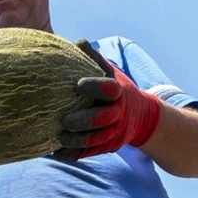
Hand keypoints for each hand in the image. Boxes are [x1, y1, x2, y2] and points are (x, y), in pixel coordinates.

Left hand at [53, 40, 161, 160]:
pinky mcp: (108, 146)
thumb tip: (78, 42)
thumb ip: (94, 59)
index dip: (95, 87)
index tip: (78, 86)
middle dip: (85, 121)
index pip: (109, 89)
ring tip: (59, 139)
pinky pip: (90, 153)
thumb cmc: (116, 89)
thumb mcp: (110, 72)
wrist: (141, 116)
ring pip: (97, 140)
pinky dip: (74, 155)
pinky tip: (57, 154)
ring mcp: (114, 132)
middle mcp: (118, 113)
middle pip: (103, 119)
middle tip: (65, 122)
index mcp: (118, 92)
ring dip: (78, 142)